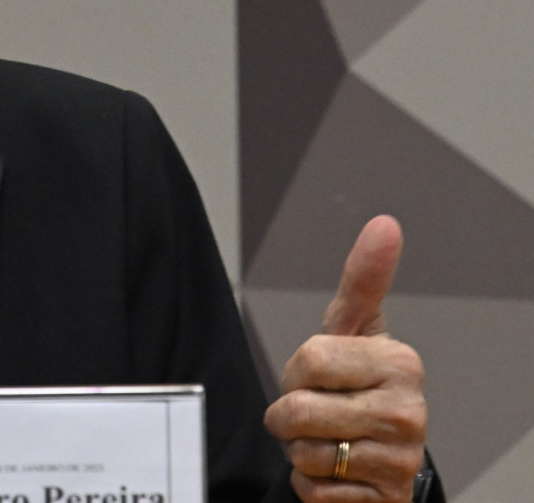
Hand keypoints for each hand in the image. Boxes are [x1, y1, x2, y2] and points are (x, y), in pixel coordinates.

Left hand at [263, 215, 427, 501]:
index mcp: (401, 361)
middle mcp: (410, 411)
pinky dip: (311, 485)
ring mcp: (401, 459)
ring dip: (299, 450)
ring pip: (303, 453)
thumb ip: (363, 279)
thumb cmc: (356, 384)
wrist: (377, 455)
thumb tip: (385, 224)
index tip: (318, 375)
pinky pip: (312, 490)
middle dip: (289, 415)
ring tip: (328, 440)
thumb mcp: (353, 330)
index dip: (295, 371)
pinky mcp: (384, 498)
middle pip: (299, 410)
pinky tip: (338, 472)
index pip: (307, 360)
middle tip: (316, 412)